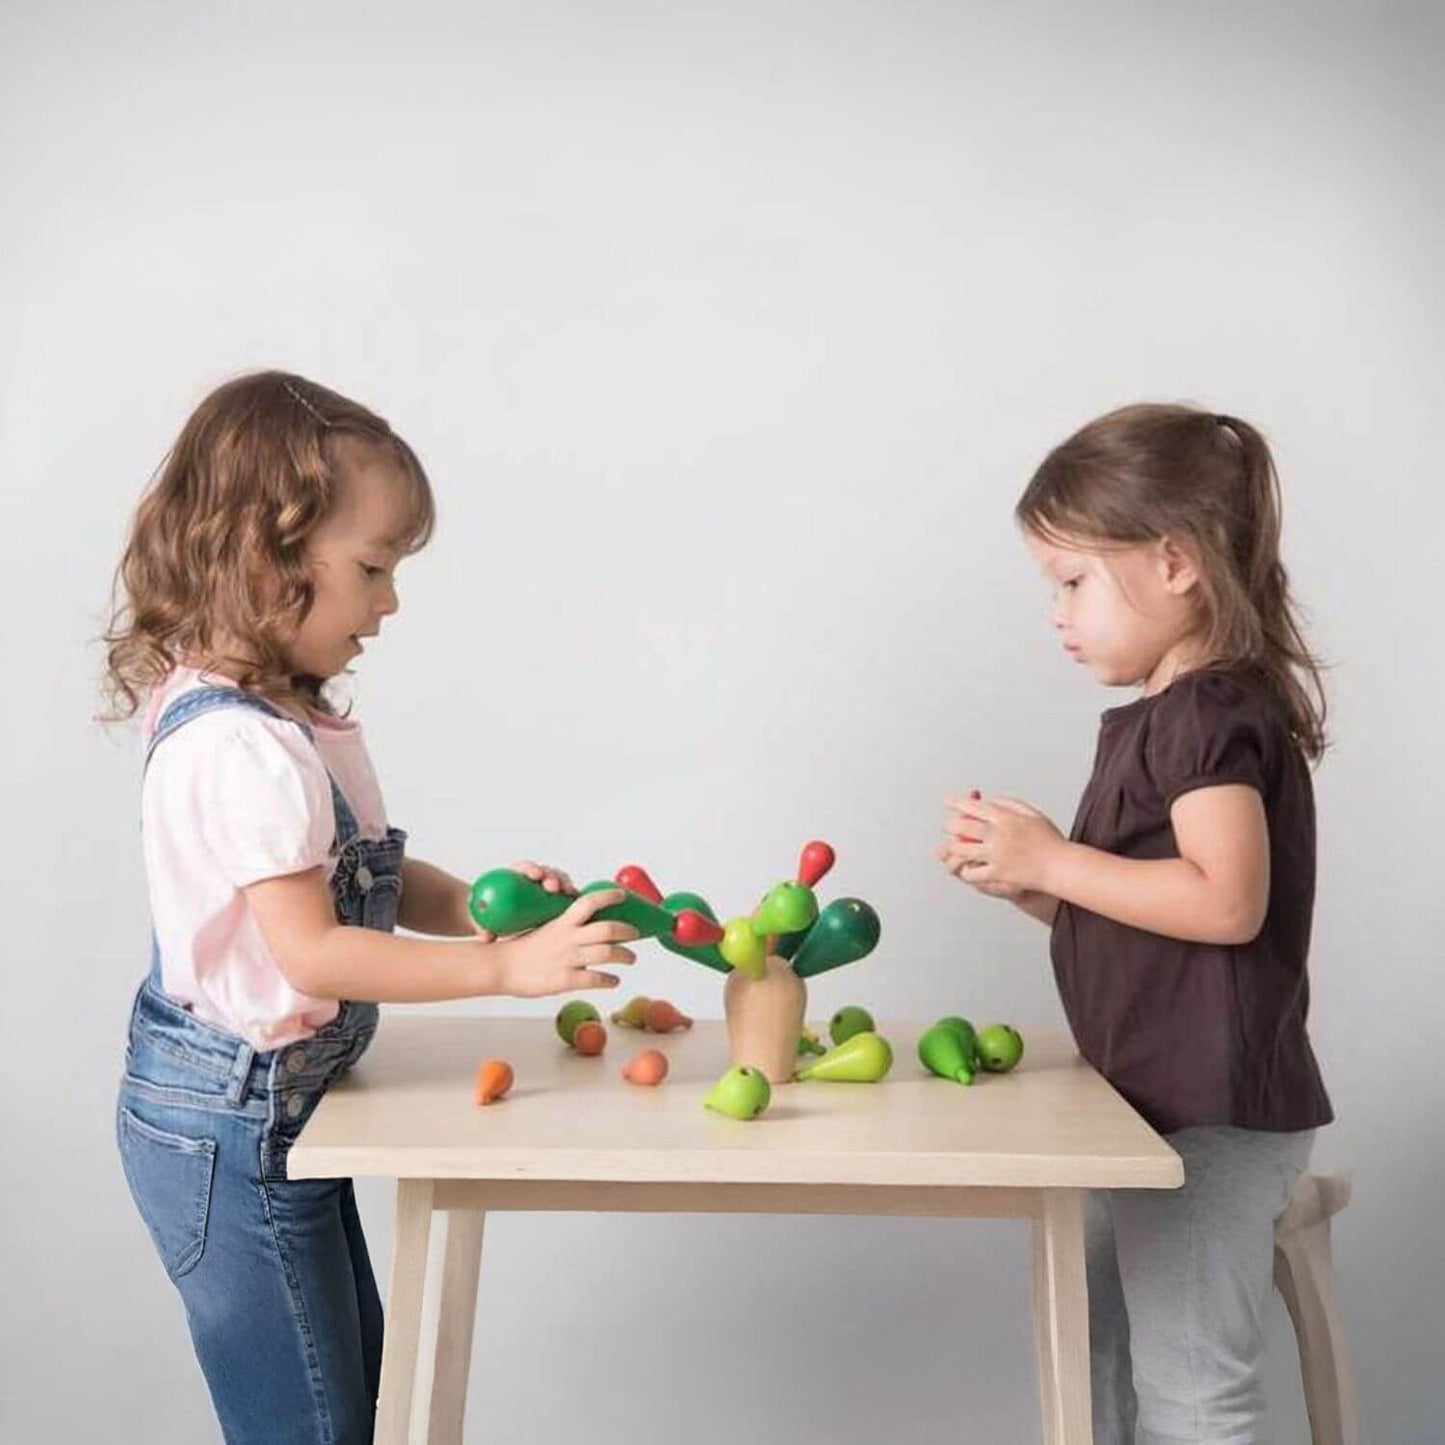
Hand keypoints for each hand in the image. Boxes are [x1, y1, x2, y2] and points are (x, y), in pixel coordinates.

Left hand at [468, 858, 576, 942]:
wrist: (496, 925)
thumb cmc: (487, 919)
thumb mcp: (483, 923)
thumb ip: (482, 928)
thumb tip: (486, 936)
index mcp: (513, 880)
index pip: (522, 868)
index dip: (530, 868)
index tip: (534, 875)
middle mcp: (530, 882)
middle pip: (543, 872)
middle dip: (550, 875)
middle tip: (552, 887)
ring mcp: (543, 890)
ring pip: (557, 881)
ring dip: (563, 884)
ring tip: (567, 893)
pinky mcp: (554, 901)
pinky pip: (565, 895)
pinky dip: (571, 896)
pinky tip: (576, 902)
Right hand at [492, 888, 637, 997]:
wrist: (501, 966)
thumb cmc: (522, 948)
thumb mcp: (546, 928)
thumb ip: (567, 926)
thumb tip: (587, 925)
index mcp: (562, 921)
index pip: (590, 902)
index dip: (609, 896)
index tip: (622, 896)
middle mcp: (568, 937)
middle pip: (608, 929)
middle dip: (627, 931)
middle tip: (636, 934)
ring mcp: (568, 958)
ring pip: (607, 954)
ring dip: (625, 956)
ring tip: (631, 958)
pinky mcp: (566, 979)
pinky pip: (596, 979)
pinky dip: (610, 980)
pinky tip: (614, 981)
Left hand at [938, 792, 1066, 894]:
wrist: (1060, 866)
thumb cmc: (1049, 840)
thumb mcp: (1031, 813)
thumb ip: (1009, 804)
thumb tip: (989, 800)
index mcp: (1006, 818)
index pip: (974, 807)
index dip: (957, 803)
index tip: (948, 801)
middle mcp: (999, 835)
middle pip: (963, 826)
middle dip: (951, 825)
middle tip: (949, 825)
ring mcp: (996, 855)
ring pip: (962, 850)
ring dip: (952, 847)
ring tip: (949, 847)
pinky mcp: (997, 873)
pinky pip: (972, 872)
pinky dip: (966, 869)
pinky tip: (966, 866)